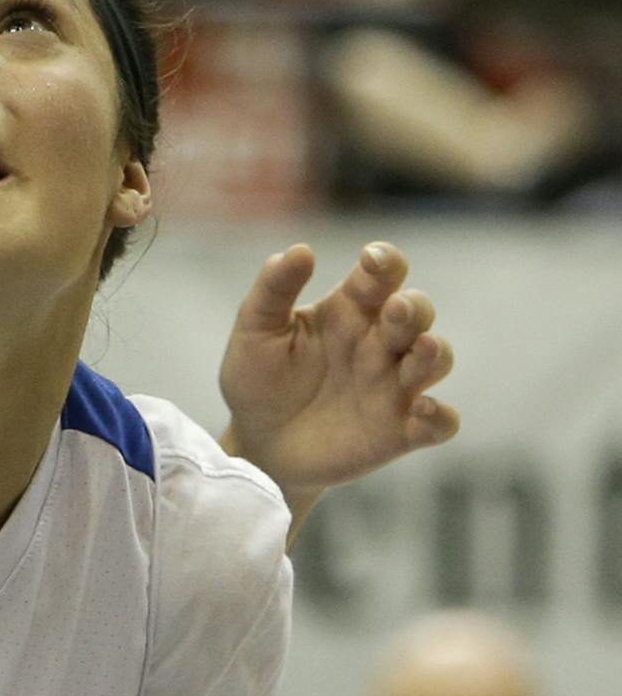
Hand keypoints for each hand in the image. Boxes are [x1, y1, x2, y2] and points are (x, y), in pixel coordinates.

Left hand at [218, 242, 458, 533]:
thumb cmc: (258, 379)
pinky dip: (440, 416)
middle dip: (413, 308)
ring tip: (422, 347)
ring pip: (436, 360)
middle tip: (396, 309)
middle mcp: (379, 344)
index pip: (380, 276)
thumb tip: (300, 250)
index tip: (372, 259)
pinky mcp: (400, 431)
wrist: (256, 445)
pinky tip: (421, 409)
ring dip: (436, 352)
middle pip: (416, 313)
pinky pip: (439, 423)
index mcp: (348, 311)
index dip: (385, 262)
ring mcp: (393, 387)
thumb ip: (274, 289)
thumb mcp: (255, 330)